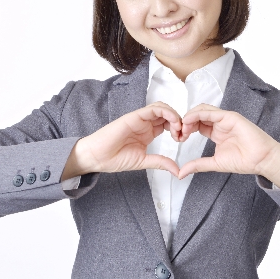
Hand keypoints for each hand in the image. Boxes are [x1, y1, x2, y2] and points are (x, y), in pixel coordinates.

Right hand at [61, 102, 182, 179]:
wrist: (96, 157)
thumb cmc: (114, 159)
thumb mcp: (143, 161)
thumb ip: (160, 162)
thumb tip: (177, 171)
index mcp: (148, 132)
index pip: (168, 123)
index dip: (178, 129)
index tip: (182, 140)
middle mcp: (145, 123)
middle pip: (167, 114)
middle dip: (179, 121)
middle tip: (183, 134)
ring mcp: (139, 119)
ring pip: (162, 108)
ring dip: (174, 115)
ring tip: (179, 128)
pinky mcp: (134, 116)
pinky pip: (153, 109)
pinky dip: (166, 112)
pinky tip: (172, 123)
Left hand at [177, 104, 279, 187]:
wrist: (261, 160)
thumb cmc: (244, 161)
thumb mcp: (214, 163)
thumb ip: (198, 165)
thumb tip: (181, 173)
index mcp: (215, 132)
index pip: (196, 124)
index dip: (185, 129)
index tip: (178, 138)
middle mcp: (219, 123)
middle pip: (197, 115)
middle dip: (185, 121)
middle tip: (178, 132)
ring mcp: (225, 119)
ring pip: (202, 110)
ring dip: (189, 116)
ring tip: (182, 127)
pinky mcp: (230, 117)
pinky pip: (211, 112)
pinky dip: (198, 114)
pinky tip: (189, 121)